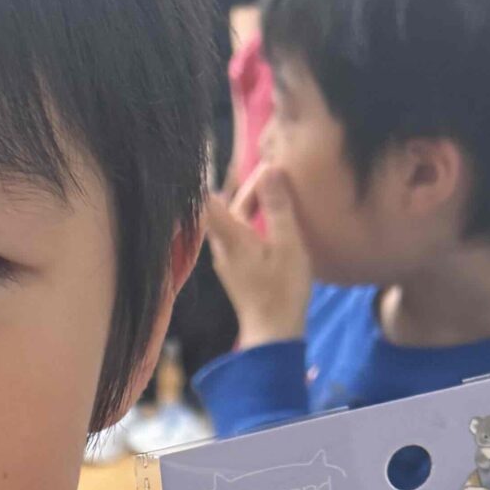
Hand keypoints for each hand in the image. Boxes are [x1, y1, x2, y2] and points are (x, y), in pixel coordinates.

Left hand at [205, 167, 311, 347]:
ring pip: (233, 222)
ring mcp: (226, 260)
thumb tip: (270, 170)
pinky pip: (238, 235)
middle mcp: (221, 247)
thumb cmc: (283, 290)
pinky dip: (252, 220)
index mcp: (231, 237)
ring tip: (277, 191)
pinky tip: (270, 219)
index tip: (202, 154)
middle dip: (250, 188)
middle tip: (277, 174)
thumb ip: (278, 207)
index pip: (207, 201)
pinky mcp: (235, 269)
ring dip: (252, 204)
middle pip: (227, 208)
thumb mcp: (288, 244)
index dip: (202, 177)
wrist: (273, 335)